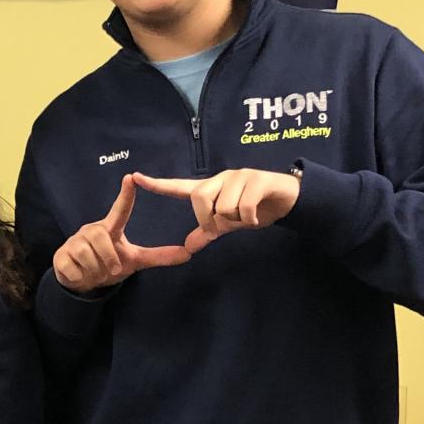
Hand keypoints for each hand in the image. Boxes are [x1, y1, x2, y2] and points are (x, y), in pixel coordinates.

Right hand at [51, 173, 190, 292]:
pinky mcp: (60, 256)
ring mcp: (74, 241)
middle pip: (100, 237)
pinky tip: (80, 274)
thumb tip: (188, 254)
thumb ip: (158, 256)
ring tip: (96, 272)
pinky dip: (80, 276)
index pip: (120, 210)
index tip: (130, 178)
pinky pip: (72, 267)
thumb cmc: (109, 264)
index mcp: (110, 229)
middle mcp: (91, 230)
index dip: (125, 195)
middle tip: (112, 269)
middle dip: (108, 257)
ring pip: (86, 254)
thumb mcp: (134, 261)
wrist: (82, 282)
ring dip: (95, 269)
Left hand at [133, 168, 299, 252]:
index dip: (158, 184)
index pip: (180, 186)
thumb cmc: (256, 209)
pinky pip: (243, 206)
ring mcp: (239, 176)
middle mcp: (222, 178)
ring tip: (246, 218)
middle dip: (210, 218)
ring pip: (223, 206)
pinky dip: (248, 219)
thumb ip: (209, 232)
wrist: (289, 199)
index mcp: (211, 188)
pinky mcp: (258, 180)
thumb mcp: (229, 224)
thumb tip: (188, 247)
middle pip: (200, 198)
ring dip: (235, 220)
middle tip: (225, 225)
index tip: (135, 177)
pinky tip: (256, 219)